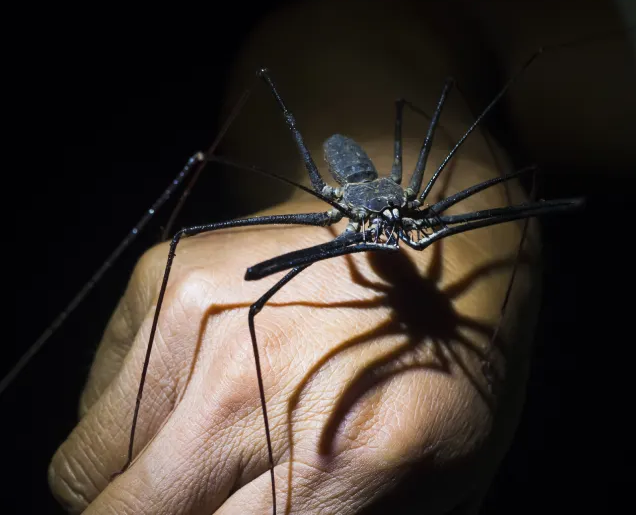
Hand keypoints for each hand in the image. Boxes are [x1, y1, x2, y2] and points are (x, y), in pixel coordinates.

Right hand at [47, 184, 537, 513]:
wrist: (448, 244)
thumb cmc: (452, 378)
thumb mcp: (442, 489)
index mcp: (346, 462)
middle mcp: (257, 392)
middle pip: (123, 514)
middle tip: (202, 502)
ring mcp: (202, 327)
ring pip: (86, 469)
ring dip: (136, 481)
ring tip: (203, 462)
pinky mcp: (165, 279)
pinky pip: (93, 399)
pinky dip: (130, 421)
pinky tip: (203, 396)